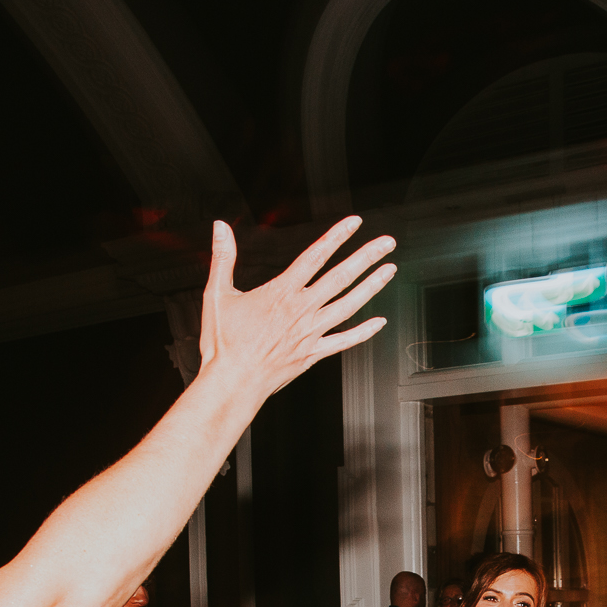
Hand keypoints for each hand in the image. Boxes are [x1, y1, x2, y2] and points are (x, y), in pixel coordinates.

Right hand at [198, 217, 395, 395]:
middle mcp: (301, 310)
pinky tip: (379, 322)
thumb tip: (220, 228)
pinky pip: (344, 341)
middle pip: (341, 277)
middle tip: (387, 243)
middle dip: (366, 257)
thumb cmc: (223, 344)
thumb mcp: (217, 294)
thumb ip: (223, 258)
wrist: (232, 383)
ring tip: (389, 271)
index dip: (337, 237)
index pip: (315, 256)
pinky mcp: (312, 354)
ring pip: (349, 305)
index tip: (354, 223)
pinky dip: (364, 332)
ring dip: (372, 286)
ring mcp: (310, 333)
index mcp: (281, 293)